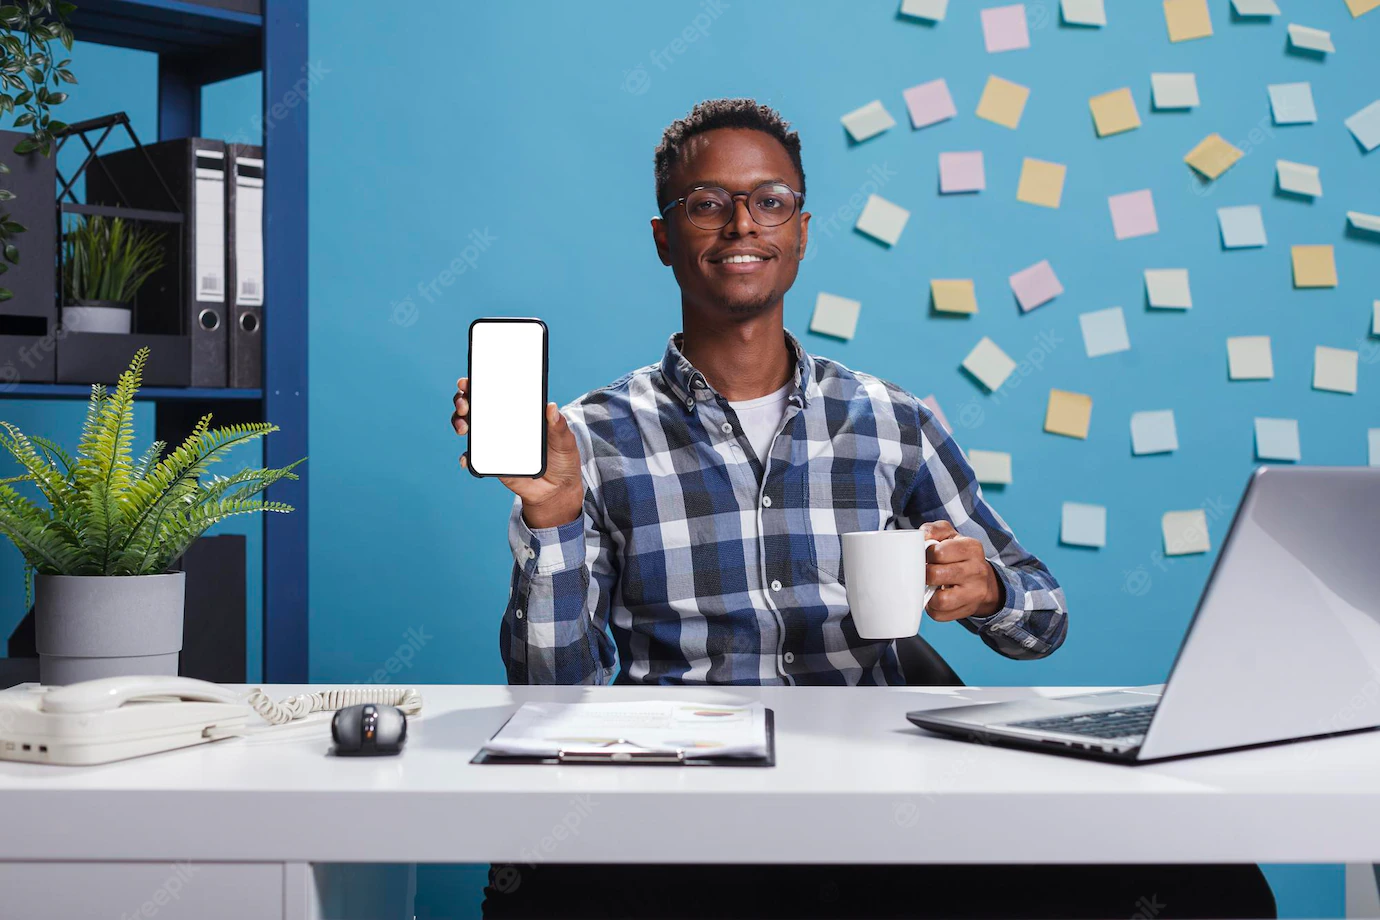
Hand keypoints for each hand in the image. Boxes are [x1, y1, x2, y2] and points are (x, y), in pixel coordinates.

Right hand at [452, 376, 584, 528]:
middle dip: (462, 400)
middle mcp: (502, 422)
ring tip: (463, 427)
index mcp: (519, 411)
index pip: (495, 391)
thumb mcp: (564, 440)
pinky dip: (466, 456)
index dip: (478, 382)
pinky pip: (473, 457)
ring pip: (468, 426)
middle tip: (465, 405)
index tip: (468, 382)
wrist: (557, 488)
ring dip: (459, 422)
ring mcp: (493, 441)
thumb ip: (558, 426)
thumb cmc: (561, 458)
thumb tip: (551, 407)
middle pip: (474, 405)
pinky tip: (467, 458)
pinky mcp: (491, 461)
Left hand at [919, 520, 1003, 621]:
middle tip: (925, 572)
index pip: (938, 552)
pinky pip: (940, 614)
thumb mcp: (949, 535)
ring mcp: (974, 593)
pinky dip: (932, 608)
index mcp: (972, 547)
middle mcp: (977, 570)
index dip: (926, 554)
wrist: (982, 580)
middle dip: (925, 574)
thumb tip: (921, 536)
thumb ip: (934, 529)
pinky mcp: (967, 610)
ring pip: (940, 600)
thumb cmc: (958, 555)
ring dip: (928, 593)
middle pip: (936, 575)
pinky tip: (935, 597)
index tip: (927, 556)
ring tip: (929, 586)